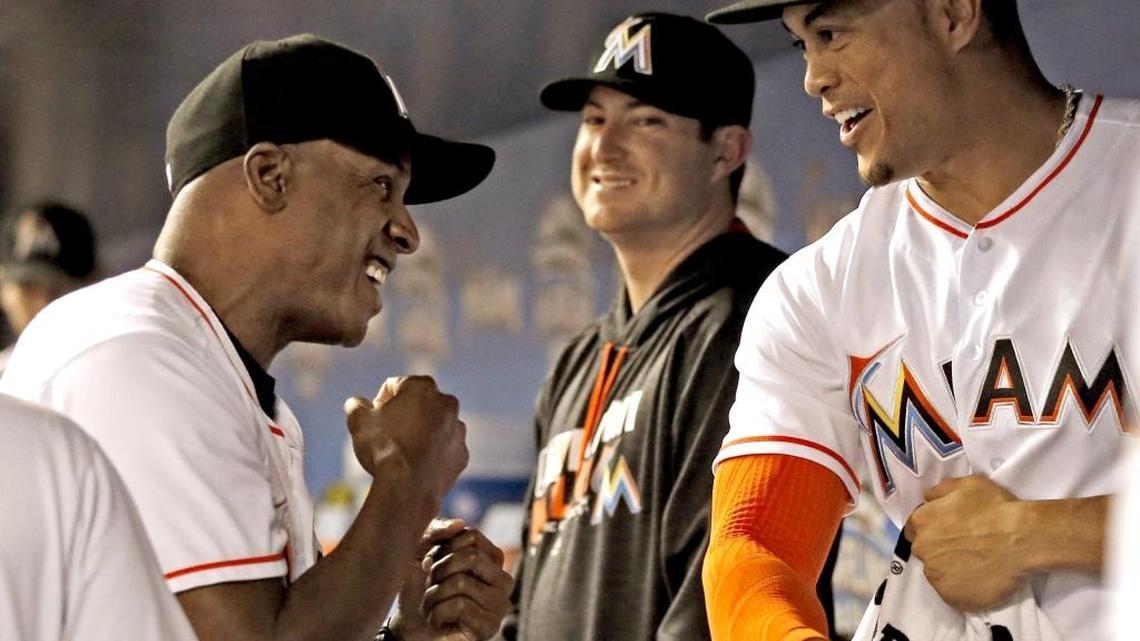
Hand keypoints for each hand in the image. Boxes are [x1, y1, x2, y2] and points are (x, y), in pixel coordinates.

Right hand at [344, 376, 468, 500]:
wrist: (409, 488)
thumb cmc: (384, 449)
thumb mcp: (359, 421)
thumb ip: (356, 406)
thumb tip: (356, 404)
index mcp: (423, 387)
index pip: (395, 386)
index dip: (380, 402)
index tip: (374, 419)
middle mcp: (447, 403)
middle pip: (419, 405)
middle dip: (404, 415)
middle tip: (387, 434)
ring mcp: (457, 430)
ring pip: (434, 427)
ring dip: (421, 434)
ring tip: (402, 453)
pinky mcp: (462, 454)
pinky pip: (444, 450)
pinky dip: (432, 454)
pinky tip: (416, 466)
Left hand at [392, 519, 513, 640]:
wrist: (409, 629)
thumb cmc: (418, 590)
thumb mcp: (421, 552)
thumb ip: (436, 531)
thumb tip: (460, 523)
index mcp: (491, 559)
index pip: (472, 537)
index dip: (442, 548)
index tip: (429, 564)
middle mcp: (502, 580)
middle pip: (472, 557)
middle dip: (439, 571)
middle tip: (429, 586)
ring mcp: (499, 605)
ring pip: (462, 583)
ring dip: (433, 596)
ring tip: (431, 607)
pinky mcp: (489, 627)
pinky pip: (460, 607)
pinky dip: (437, 614)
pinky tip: (437, 622)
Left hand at [904, 475, 1026, 611]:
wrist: (1022, 538)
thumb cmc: (996, 508)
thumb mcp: (966, 484)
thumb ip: (940, 491)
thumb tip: (928, 499)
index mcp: (922, 520)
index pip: (915, 529)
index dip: (932, 530)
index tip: (948, 533)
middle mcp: (922, 548)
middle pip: (925, 551)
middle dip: (940, 549)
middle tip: (966, 548)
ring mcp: (936, 574)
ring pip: (938, 573)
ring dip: (951, 569)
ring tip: (977, 564)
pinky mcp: (951, 596)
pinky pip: (952, 593)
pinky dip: (963, 588)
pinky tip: (980, 579)